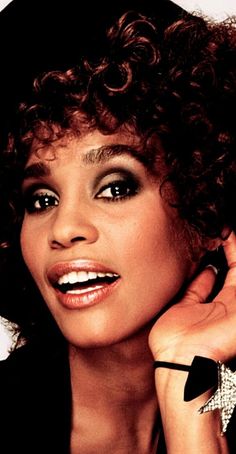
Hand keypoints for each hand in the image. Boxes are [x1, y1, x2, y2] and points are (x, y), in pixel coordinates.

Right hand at [149, 231, 235, 364]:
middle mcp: (225, 303)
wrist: (186, 361)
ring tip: (208, 240)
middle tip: (220, 231)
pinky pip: (193, 286)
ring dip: (211, 259)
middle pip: (231, 271)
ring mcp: (205, 305)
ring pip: (211, 276)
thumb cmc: (219, 340)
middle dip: (228, 251)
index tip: (231, 232)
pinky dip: (196, 275)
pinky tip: (199, 263)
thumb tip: (217, 271)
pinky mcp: (185, 308)